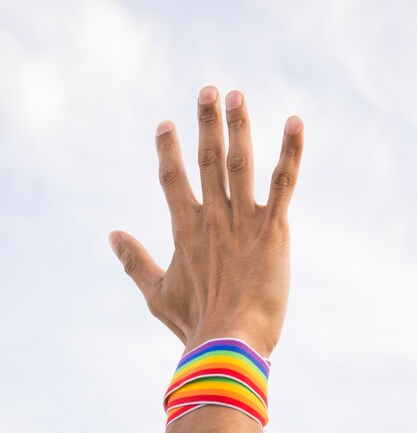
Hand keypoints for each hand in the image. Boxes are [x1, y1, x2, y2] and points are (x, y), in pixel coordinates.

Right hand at [108, 86, 302, 357]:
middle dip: (207, 123)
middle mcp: (212, 217)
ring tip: (236, 96)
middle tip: (208, 90)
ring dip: (239, 127)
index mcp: (183, 230)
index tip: (166, 126)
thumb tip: (112, 234)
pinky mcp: (273, 230)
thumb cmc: (194, 322)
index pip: (172, 179)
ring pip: (241, 163)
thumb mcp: (155, 293)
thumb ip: (133, 260)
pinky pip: (283, 183)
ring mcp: (243, 221)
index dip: (168, 151)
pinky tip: (294, 122)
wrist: (229, 342)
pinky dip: (290, 152)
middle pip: (208, 160)